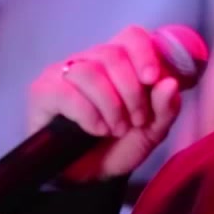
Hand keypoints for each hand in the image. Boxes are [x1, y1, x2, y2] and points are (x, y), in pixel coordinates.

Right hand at [26, 26, 183, 181]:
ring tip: (116, 129)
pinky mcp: (43, 91)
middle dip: (132, 91)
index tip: (152, 79)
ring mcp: (62, 72)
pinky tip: (96, 130)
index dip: (144, 53)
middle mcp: (89, 60)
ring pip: (90, 72)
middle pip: (113, 54)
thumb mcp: (152, 131)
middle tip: (136, 120)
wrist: (89, 178)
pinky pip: (67, 92)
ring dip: (111, 105)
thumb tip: (170, 83)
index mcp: (118, 61)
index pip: (132, 36)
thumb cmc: (119, 146)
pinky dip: (89, 114)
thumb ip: (166, 108)